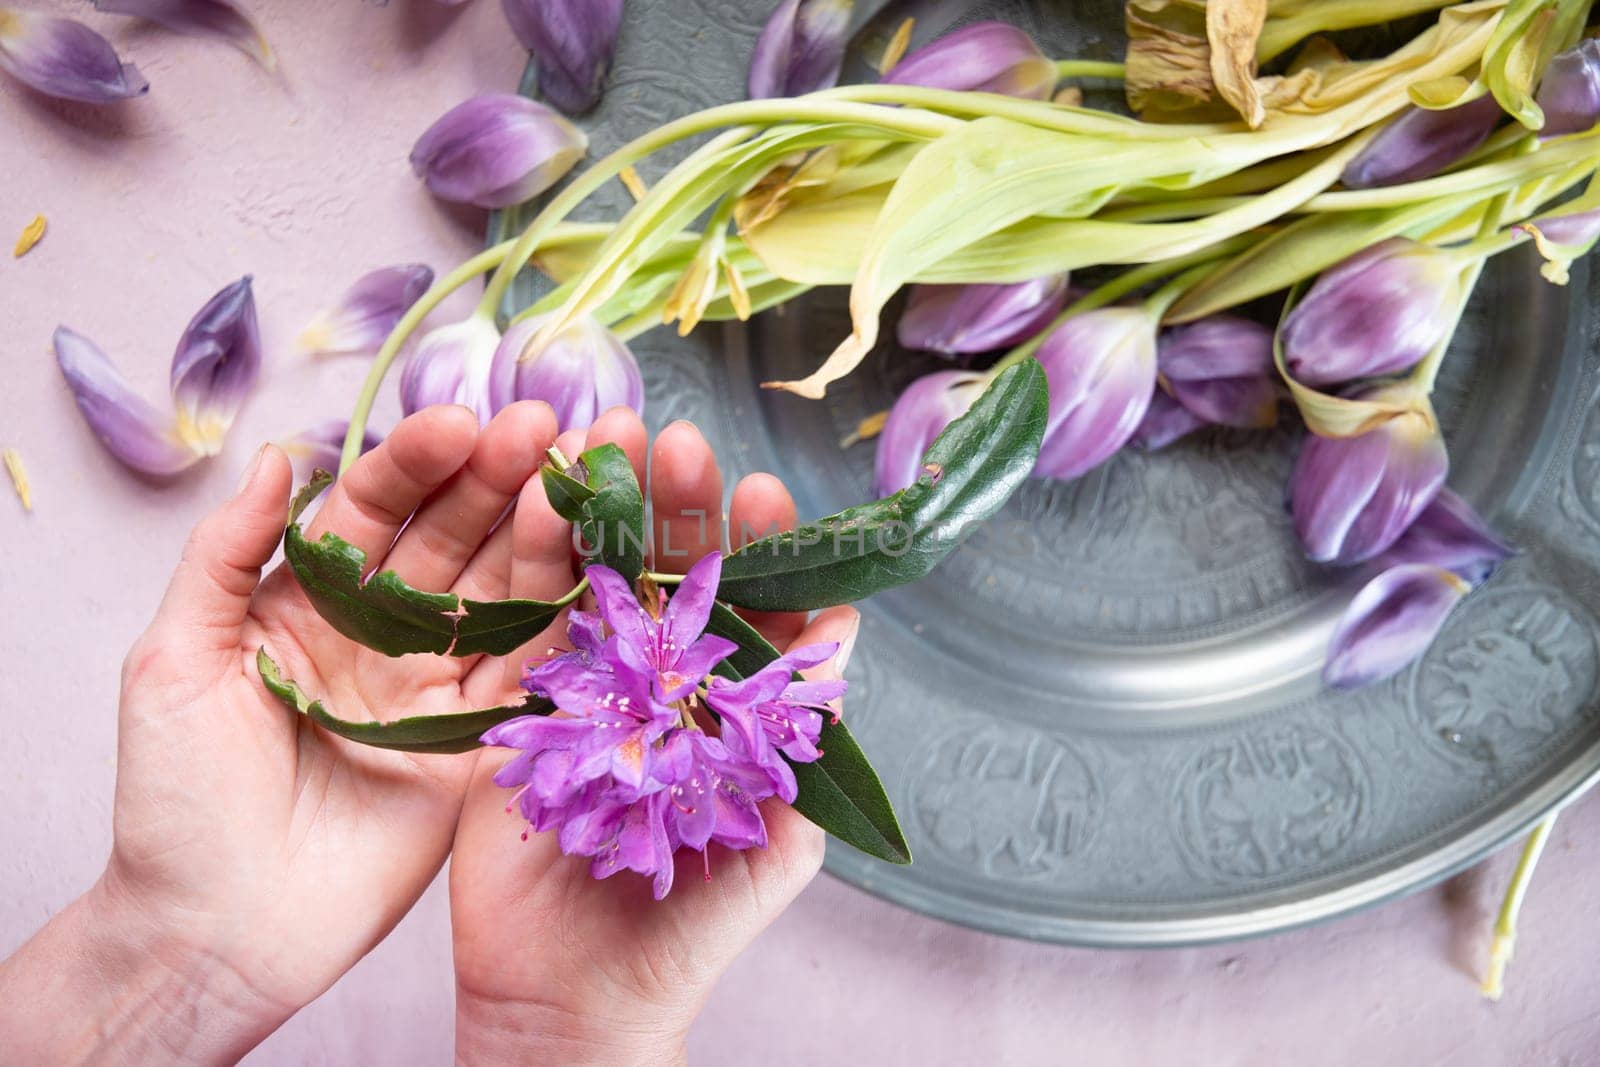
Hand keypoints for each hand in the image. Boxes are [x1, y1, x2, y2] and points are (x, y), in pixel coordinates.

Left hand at [0, 402, 560, 1061]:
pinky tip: (589, 561)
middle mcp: (381, 632)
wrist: (218, 927)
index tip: (459, 420)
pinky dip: (560, 617)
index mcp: (309, 600)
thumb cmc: (177, 798)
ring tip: (575, 476)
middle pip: (448, 539)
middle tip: (542, 426)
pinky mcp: (479, 744)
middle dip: (494, 478)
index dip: (415, 464)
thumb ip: (223, 556)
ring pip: (498, 592)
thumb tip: (275, 456)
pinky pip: (528, 671)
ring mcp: (435, 686)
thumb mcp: (174, 660)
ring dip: (538, 532)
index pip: (371, 512)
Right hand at [449, 409, 857, 1065]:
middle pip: (682, 579)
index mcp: (736, 709)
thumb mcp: (779, 840)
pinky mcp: (528, 711)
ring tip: (612, 444)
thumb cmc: (693, 925)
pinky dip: (540, 562)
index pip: (760, 608)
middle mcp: (669, 687)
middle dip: (684, 511)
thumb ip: (810, 744)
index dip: (764, 548)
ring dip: (612, 514)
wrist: (576, 996)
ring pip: (608, 582)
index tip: (762, 494)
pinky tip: (544, 503)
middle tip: (680, 446)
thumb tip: (844, 635)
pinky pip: (535, 626)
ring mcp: (596, 692)